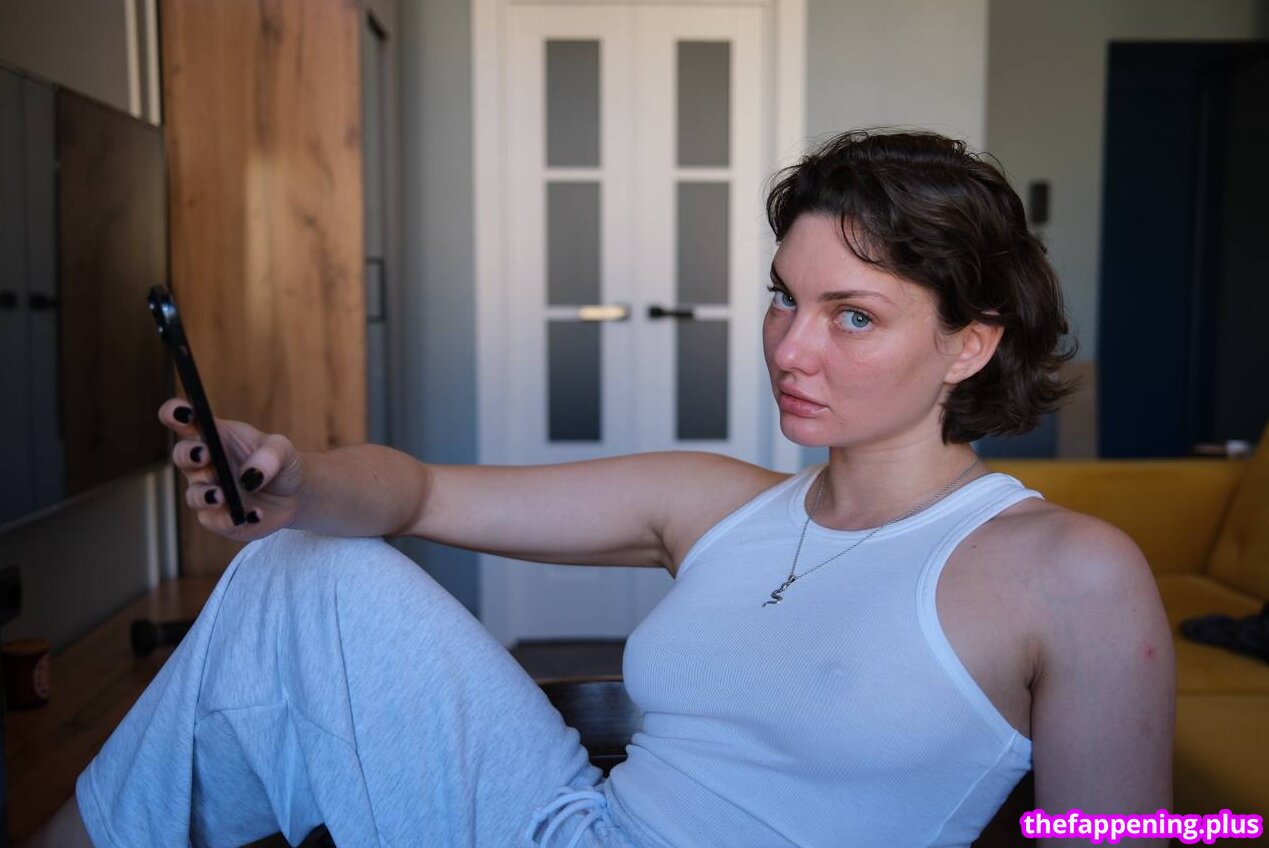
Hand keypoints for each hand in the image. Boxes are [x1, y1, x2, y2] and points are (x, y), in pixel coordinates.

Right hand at [158, 398, 306, 540]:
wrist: (294, 494)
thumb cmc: (280, 463)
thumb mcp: (282, 449)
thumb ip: (269, 455)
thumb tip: (250, 476)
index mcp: (213, 436)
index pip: (182, 419)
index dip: (175, 413)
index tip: (183, 411)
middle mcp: (204, 464)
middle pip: (181, 455)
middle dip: (188, 454)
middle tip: (204, 454)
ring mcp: (208, 491)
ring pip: (193, 494)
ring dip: (205, 494)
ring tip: (221, 495)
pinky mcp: (218, 518)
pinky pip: (216, 521)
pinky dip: (232, 520)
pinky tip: (254, 514)